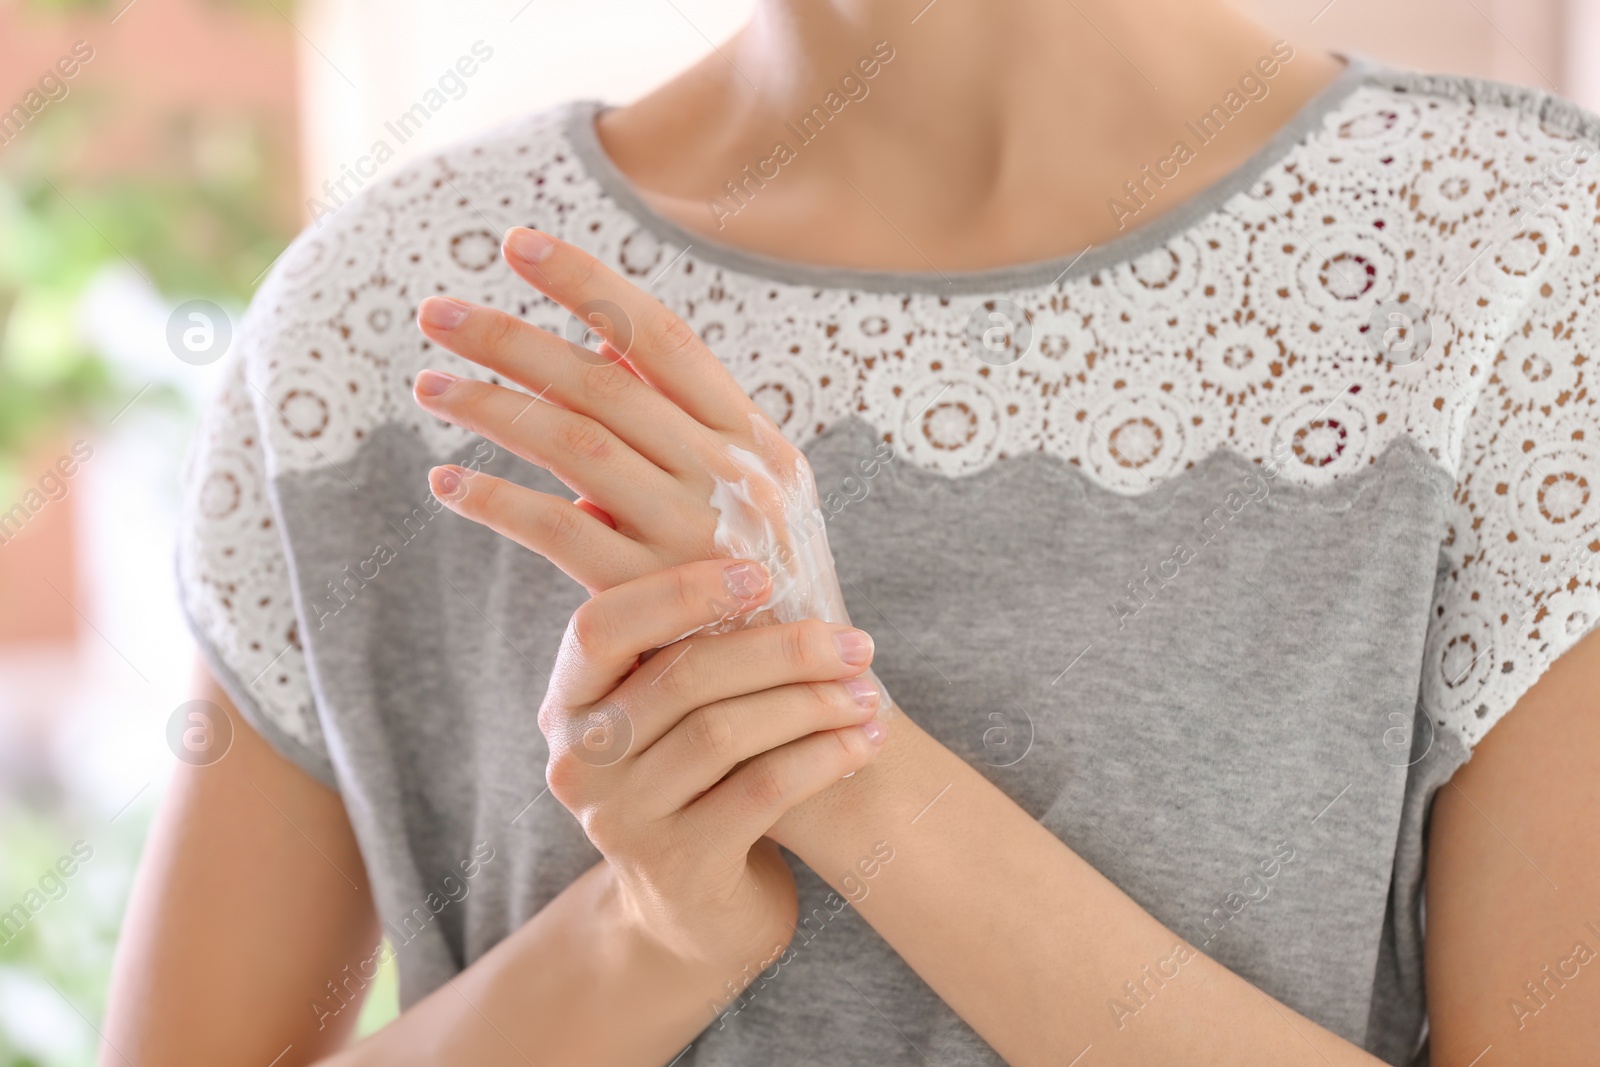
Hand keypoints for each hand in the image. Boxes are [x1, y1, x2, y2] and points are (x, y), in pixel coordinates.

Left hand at [410, 227, 868, 646]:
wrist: (810, 712)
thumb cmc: (772, 599)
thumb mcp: (763, 507)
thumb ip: (692, 443)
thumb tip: (594, 381)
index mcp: (757, 442)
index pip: (664, 339)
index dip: (589, 284)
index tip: (520, 244)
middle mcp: (733, 476)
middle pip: (605, 383)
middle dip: (514, 339)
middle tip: (435, 312)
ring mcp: (697, 537)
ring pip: (576, 445)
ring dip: (493, 408)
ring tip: (427, 386)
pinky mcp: (659, 599)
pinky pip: (561, 534)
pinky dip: (498, 504)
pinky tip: (447, 487)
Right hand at [539, 556, 886, 978]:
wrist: (696, 907)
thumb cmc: (700, 776)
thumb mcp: (675, 703)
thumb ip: (684, 631)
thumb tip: (725, 509)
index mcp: (569, 700)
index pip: (601, 626)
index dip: (679, 591)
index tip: (764, 572)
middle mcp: (576, 759)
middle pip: (682, 678)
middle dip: (783, 650)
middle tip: (858, 641)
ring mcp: (619, 821)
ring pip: (725, 734)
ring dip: (813, 703)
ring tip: (869, 691)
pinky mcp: (676, 869)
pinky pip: (760, 793)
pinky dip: (822, 758)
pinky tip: (864, 741)